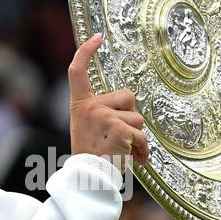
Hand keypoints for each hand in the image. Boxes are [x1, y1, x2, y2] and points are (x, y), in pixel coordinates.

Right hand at [68, 33, 149, 169]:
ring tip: (123, 151)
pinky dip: (143, 149)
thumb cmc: (93, 158)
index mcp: (80, 105)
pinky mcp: (118, 127)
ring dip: (137, 137)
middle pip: (128, 96)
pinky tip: (135, 160)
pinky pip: (142, 134)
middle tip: (119, 138)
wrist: (88, 182)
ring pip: (138, 117)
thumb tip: (131, 108)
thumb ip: (103, 113)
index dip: (86, 52)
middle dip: (131, 116)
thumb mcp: (90, 129)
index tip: (97, 37)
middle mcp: (90, 106)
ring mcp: (103, 115)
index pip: (77, 72)